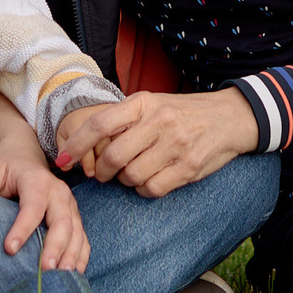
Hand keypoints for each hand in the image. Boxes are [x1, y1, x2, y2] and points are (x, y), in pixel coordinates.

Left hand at [0, 137, 88, 270]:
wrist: (26, 160)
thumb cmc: (6, 169)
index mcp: (38, 181)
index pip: (33, 207)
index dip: (22, 228)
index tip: (9, 249)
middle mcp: (59, 194)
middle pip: (62, 222)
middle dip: (55, 247)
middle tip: (45, 269)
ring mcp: (70, 207)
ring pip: (76, 233)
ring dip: (71, 255)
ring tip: (62, 276)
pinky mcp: (75, 219)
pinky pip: (83, 239)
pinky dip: (81, 257)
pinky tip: (73, 274)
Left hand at [54, 90, 257, 197]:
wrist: (230, 117)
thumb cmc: (183, 113)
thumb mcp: (153, 104)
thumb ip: (124, 119)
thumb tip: (86, 144)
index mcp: (144, 102)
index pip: (100, 122)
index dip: (76, 143)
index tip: (61, 160)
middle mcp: (158, 121)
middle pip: (113, 155)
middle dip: (101, 172)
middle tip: (103, 174)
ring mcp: (175, 144)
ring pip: (131, 176)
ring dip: (126, 181)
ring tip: (134, 173)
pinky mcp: (189, 166)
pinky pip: (152, 189)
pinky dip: (144, 189)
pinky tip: (150, 180)